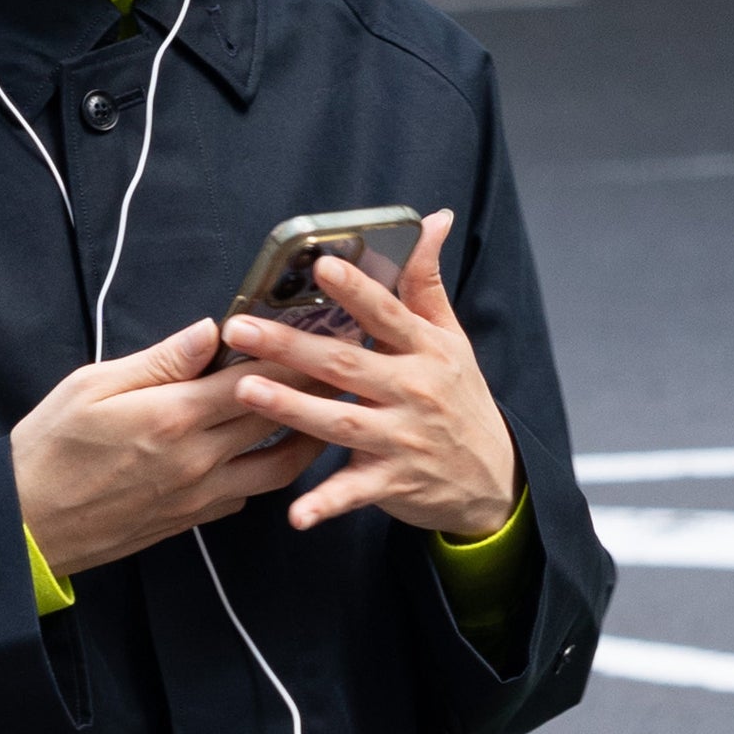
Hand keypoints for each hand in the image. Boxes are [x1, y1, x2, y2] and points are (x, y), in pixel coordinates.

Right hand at [11, 319, 325, 577]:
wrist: (27, 525)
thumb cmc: (48, 449)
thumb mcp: (91, 386)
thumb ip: (159, 360)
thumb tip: (209, 331)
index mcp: (173, 416)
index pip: (252, 378)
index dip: (291, 352)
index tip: (319, 329)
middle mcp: (198, 458)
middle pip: (276, 417)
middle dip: (313, 387)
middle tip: (340, 363)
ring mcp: (201, 496)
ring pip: (278, 467)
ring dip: (306, 438)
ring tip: (323, 411)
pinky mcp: (193, 520)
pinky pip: (248, 494)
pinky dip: (266, 471)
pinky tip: (269, 451)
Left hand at [218, 209, 521, 537]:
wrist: (493, 479)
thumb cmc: (460, 401)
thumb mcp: (452, 340)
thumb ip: (428, 283)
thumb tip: (432, 219)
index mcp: (426, 351)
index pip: (387, 314)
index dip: (356, 290)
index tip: (320, 267)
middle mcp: (413, 392)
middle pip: (346, 365)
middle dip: (290, 346)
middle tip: (240, 328)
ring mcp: (401, 440)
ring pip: (340, 423)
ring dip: (293, 410)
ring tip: (246, 391)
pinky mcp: (392, 483)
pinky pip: (353, 493)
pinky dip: (326, 504)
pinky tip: (296, 514)